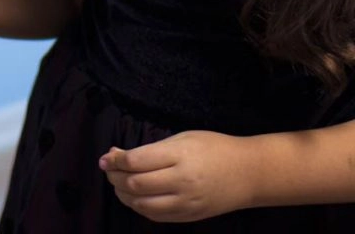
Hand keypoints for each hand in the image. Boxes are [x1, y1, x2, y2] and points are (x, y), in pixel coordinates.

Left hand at [100, 130, 254, 222]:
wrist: (248, 173)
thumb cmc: (213, 147)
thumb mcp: (182, 138)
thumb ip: (151, 149)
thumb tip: (118, 155)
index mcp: (179, 155)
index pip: (137, 161)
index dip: (116, 160)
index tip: (106, 157)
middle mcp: (181, 181)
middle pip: (136, 184)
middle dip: (115, 177)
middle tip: (108, 168)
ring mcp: (185, 203)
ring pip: (142, 204)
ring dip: (123, 194)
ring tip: (117, 182)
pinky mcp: (188, 217)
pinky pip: (155, 215)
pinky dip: (138, 206)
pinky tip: (133, 196)